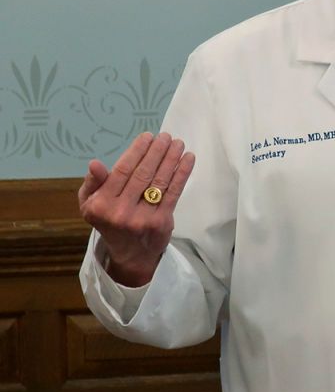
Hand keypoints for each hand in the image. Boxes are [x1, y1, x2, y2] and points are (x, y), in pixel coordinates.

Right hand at [77, 132, 196, 286]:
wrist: (130, 254)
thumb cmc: (109, 221)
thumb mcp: (90, 204)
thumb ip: (93, 183)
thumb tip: (95, 163)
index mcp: (101, 204)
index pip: (122, 171)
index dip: (137, 151)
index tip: (147, 137)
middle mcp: (121, 212)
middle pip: (143, 173)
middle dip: (157, 151)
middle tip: (166, 136)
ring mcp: (142, 218)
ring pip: (159, 181)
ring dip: (171, 159)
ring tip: (178, 144)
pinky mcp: (162, 222)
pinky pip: (173, 193)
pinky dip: (182, 173)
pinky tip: (188, 159)